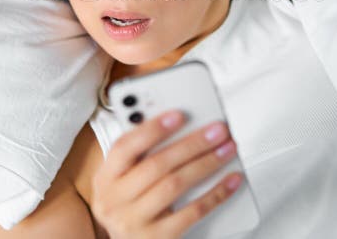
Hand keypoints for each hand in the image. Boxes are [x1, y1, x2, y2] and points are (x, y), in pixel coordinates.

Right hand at [90, 110, 241, 238]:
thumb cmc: (130, 206)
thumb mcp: (123, 180)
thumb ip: (140, 155)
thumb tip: (178, 126)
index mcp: (106, 178)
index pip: (124, 147)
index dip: (152, 129)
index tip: (179, 115)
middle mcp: (115, 200)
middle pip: (156, 165)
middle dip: (191, 144)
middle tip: (216, 131)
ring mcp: (134, 222)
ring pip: (175, 185)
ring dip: (206, 164)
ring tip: (226, 150)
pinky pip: (192, 212)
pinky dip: (215, 194)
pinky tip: (230, 181)